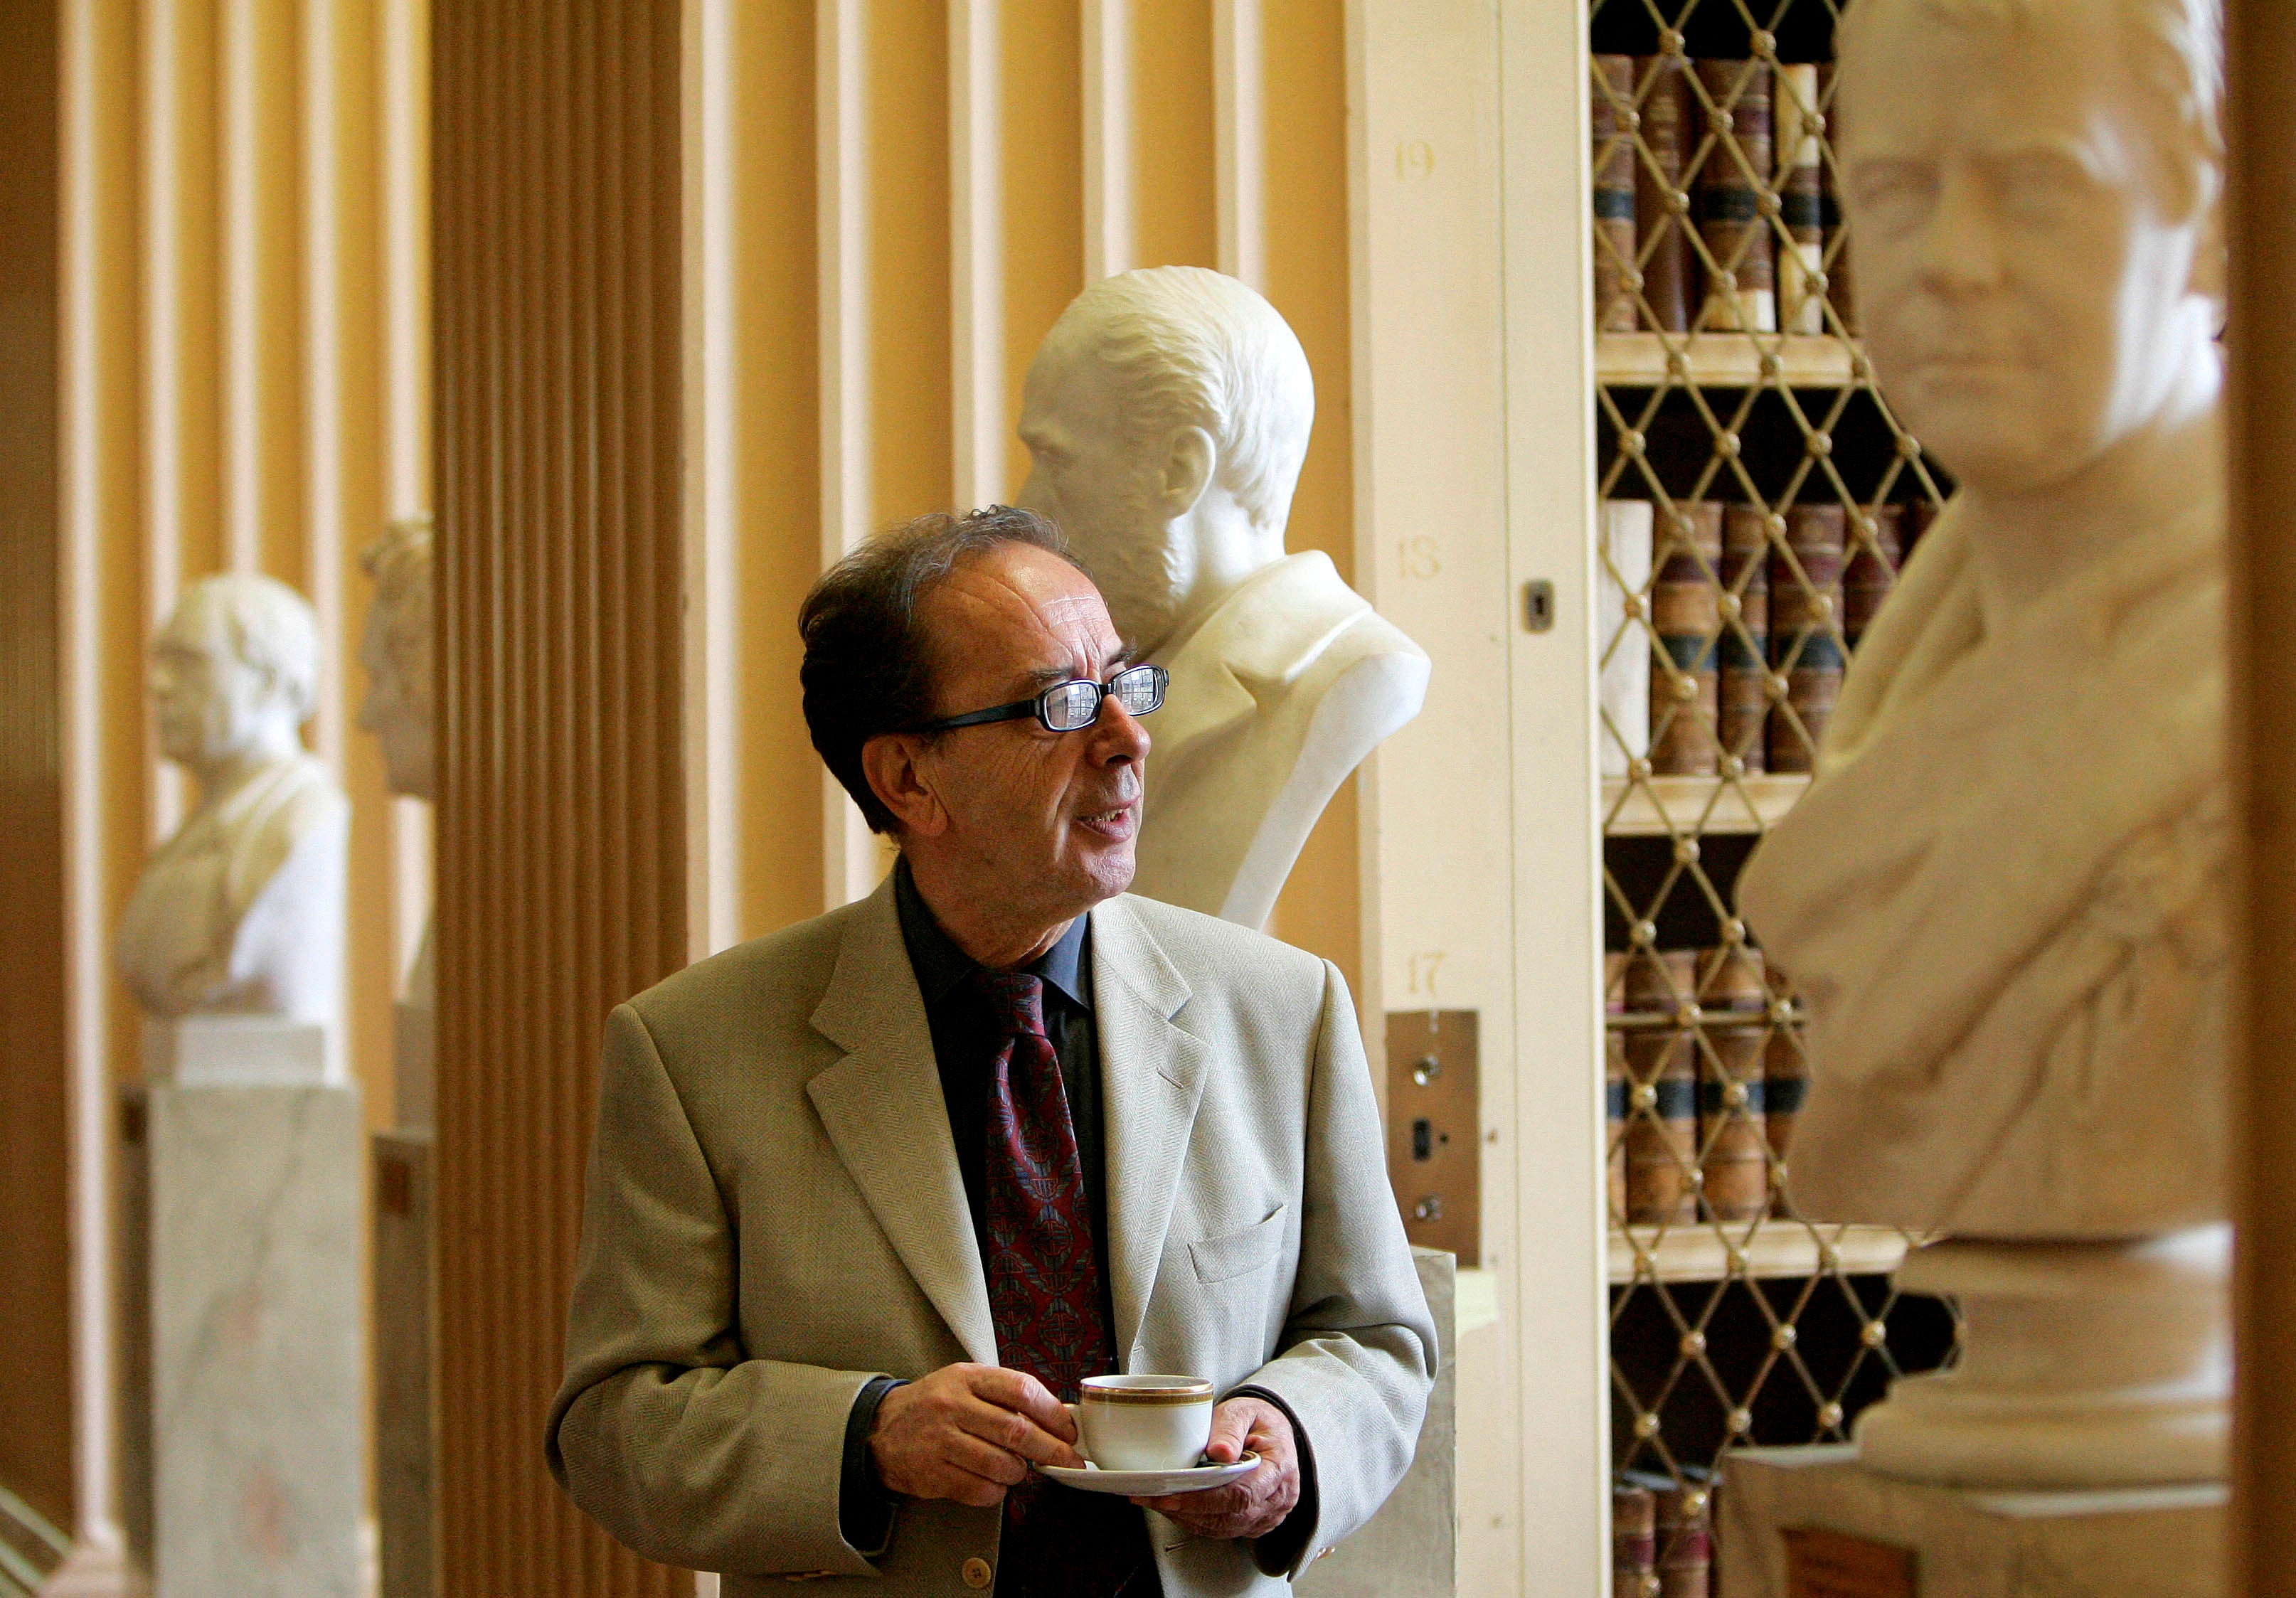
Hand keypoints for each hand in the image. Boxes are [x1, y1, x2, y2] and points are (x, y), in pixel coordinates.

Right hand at [868, 1363, 1085, 1507]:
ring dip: (1019, 1472)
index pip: (1021, 1390)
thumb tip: (1056, 1418)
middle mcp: (952, 1406)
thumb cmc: (934, 1406)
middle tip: (1066, 1459)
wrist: (880, 1431)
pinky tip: (993, 1483)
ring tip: (1017, 1469)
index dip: (1052, 1413)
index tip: (1068, 1430)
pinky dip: (996, 1491)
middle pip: (1016, 1431)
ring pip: (1000, 1464)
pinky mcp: (931, 1474)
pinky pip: (980, 1490)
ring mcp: (939, 1441)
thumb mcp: (964, 1383)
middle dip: (1050, 1449)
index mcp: (966, 1378)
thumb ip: (1004, 1395)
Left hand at [1133, 1396, 1299, 1539]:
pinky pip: (1225, 1530)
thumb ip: (1230, 1428)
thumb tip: (1220, 1451)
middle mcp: (1278, 1497)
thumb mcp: (1243, 1412)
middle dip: (1188, 1511)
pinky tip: (1179, 1509)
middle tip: (1154, 1499)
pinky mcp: (1256, 1521)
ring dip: (1189, 1519)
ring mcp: (1269, 1514)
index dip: (1204, 1500)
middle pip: (1230, 1516)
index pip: (1242, 1494)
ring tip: (1159, 1502)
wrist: (1273, 1431)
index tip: (1172, 1496)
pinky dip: (1199, 1522)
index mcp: (1279, 1467)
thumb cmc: (1257, 1420)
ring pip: (1225, 1528)